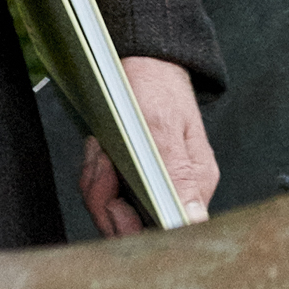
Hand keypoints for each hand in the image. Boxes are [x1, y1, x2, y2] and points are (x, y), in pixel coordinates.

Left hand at [79, 54, 217, 235]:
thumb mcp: (164, 126)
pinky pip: (104, 192)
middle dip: (107, 199)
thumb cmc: (157, 84)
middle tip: (103, 163)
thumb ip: (176, 174)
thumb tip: (194, 219)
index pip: (166, 230)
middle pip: (133, 226)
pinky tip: (100, 148)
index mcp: (193, 184)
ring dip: (97, 181)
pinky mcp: (131, 177)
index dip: (134, 228)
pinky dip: (95, 171)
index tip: (115, 203)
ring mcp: (150, 184)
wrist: (142, 58)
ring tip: (102, 149)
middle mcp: (175, 190)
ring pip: (113, 209)